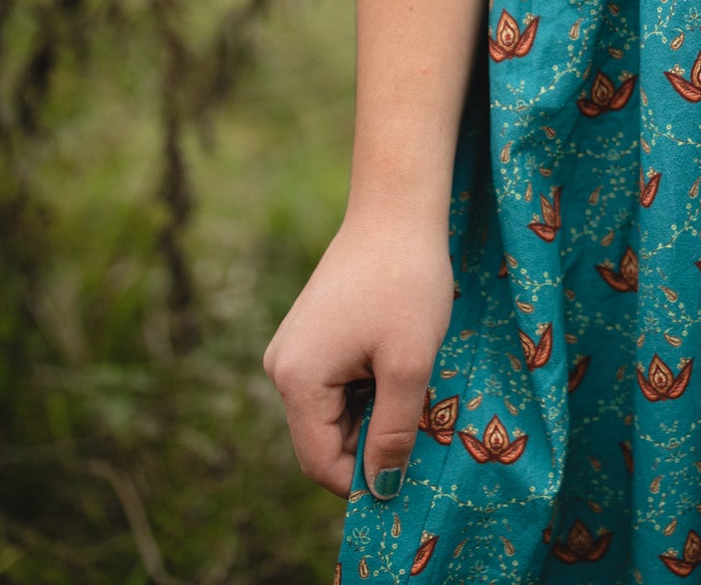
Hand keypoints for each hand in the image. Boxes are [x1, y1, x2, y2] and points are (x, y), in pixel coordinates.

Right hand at [262, 208, 453, 497]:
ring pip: (332, 413)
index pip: (320, 463)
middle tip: (421, 425)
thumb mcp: (409, 365)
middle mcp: (280, 368)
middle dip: (371, 444)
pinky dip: (368, 388)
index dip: (364, 482)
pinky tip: (398, 363)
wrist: (396, 211)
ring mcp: (292, 350)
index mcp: (296, 380)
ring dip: (373, 414)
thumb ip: (394, 432)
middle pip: (323, 439)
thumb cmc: (406, 284)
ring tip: (412, 383)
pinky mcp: (309, 335)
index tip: (409, 476)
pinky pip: (334, 385)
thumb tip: (383, 490)